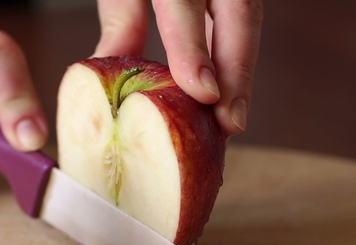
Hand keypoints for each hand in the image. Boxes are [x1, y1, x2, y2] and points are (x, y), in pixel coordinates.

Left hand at [93, 0, 262, 135]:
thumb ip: (120, 17)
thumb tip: (105, 70)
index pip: (184, 3)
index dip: (194, 48)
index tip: (202, 92)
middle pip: (240, 13)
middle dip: (238, 71)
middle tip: (231, 122)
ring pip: (250, 18)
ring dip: (244, 71)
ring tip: (234, 119)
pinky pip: (245, 21)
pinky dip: (238, 60)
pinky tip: (232, 96)